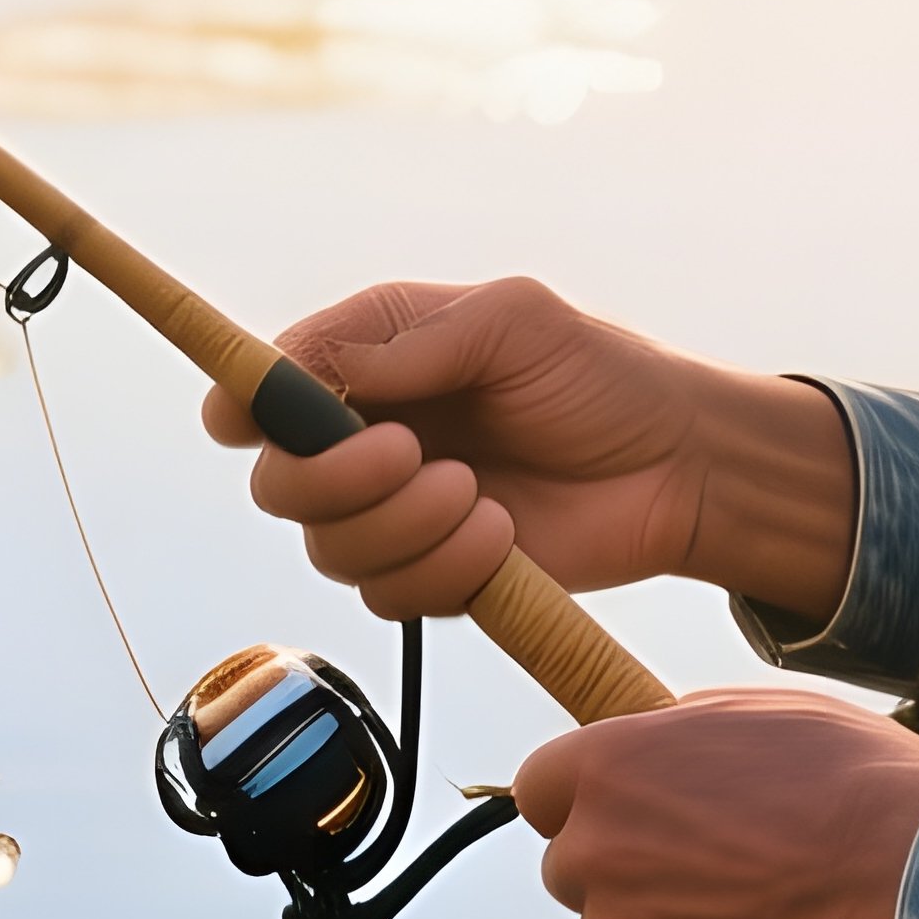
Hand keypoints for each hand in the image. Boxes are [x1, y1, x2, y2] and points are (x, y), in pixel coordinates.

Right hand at [202, 277, 852, 622]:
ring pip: (331, 550)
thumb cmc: (600, 376)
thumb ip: (412, 338)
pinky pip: (391, 597)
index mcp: (372, 361)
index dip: (241, 408)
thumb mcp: (513, 321)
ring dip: (403, 528)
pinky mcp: (434, 577)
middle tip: (411, 455)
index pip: (263, 389)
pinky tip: (499, 536)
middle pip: (278, 484)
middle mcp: (366, 440)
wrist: (678, 468)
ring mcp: (397, 516)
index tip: (248, 422)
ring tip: (480, 496)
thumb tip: (319, 365)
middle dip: (332, 480)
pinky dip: (442, 570)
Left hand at [515, 689, 918, 918]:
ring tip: (739, 900)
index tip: (620, 805)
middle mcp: (594, 849)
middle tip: (695, 855)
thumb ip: (670, 730)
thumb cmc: (841, 774)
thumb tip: (649, 740)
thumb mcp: (745, 708)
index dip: (579, 797)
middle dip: (615, 860)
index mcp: (603, 765)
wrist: (909, 872)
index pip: (536, 788)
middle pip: (568, 863)